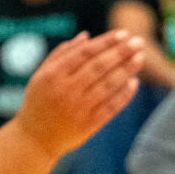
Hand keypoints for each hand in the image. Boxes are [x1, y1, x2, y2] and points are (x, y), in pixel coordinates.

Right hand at [14, 30, 142, 160]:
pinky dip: (123, 95)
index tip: (124, 33)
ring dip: (126, 70)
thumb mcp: (42, 75)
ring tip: (140, 57)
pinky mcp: (88, 125)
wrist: (34, 139)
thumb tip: (87, 35)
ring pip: (107, 85)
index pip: (85, 53)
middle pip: (99, 67)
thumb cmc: (39, 101)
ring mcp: (78, 108)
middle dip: (121, 52)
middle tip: (139, 41)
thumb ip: (62, 53)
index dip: (106, 42)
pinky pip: (110, 107)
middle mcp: (66, 90)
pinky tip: (134, 82)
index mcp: (54, 74)